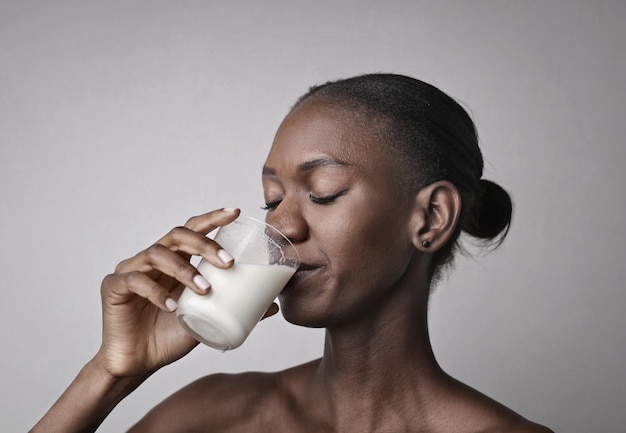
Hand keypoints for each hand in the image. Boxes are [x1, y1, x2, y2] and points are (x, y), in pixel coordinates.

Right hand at [96, 208, 245, 377]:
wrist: (139, 363)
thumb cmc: (170, 336)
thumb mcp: (208, 319)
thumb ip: (235, 308)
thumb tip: (274, 307)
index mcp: (174, 260)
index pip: (192, 229)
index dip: (212, 218)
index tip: (235, 212)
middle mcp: (152, 259)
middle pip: (177, 235)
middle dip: (205, 244)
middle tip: (228, 262)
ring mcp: (131, 270)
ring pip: (158, 253)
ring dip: (185, 270)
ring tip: (205, 289)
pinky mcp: (113, 287)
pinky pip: (135, 281)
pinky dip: (157, 292)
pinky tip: (173, 307)